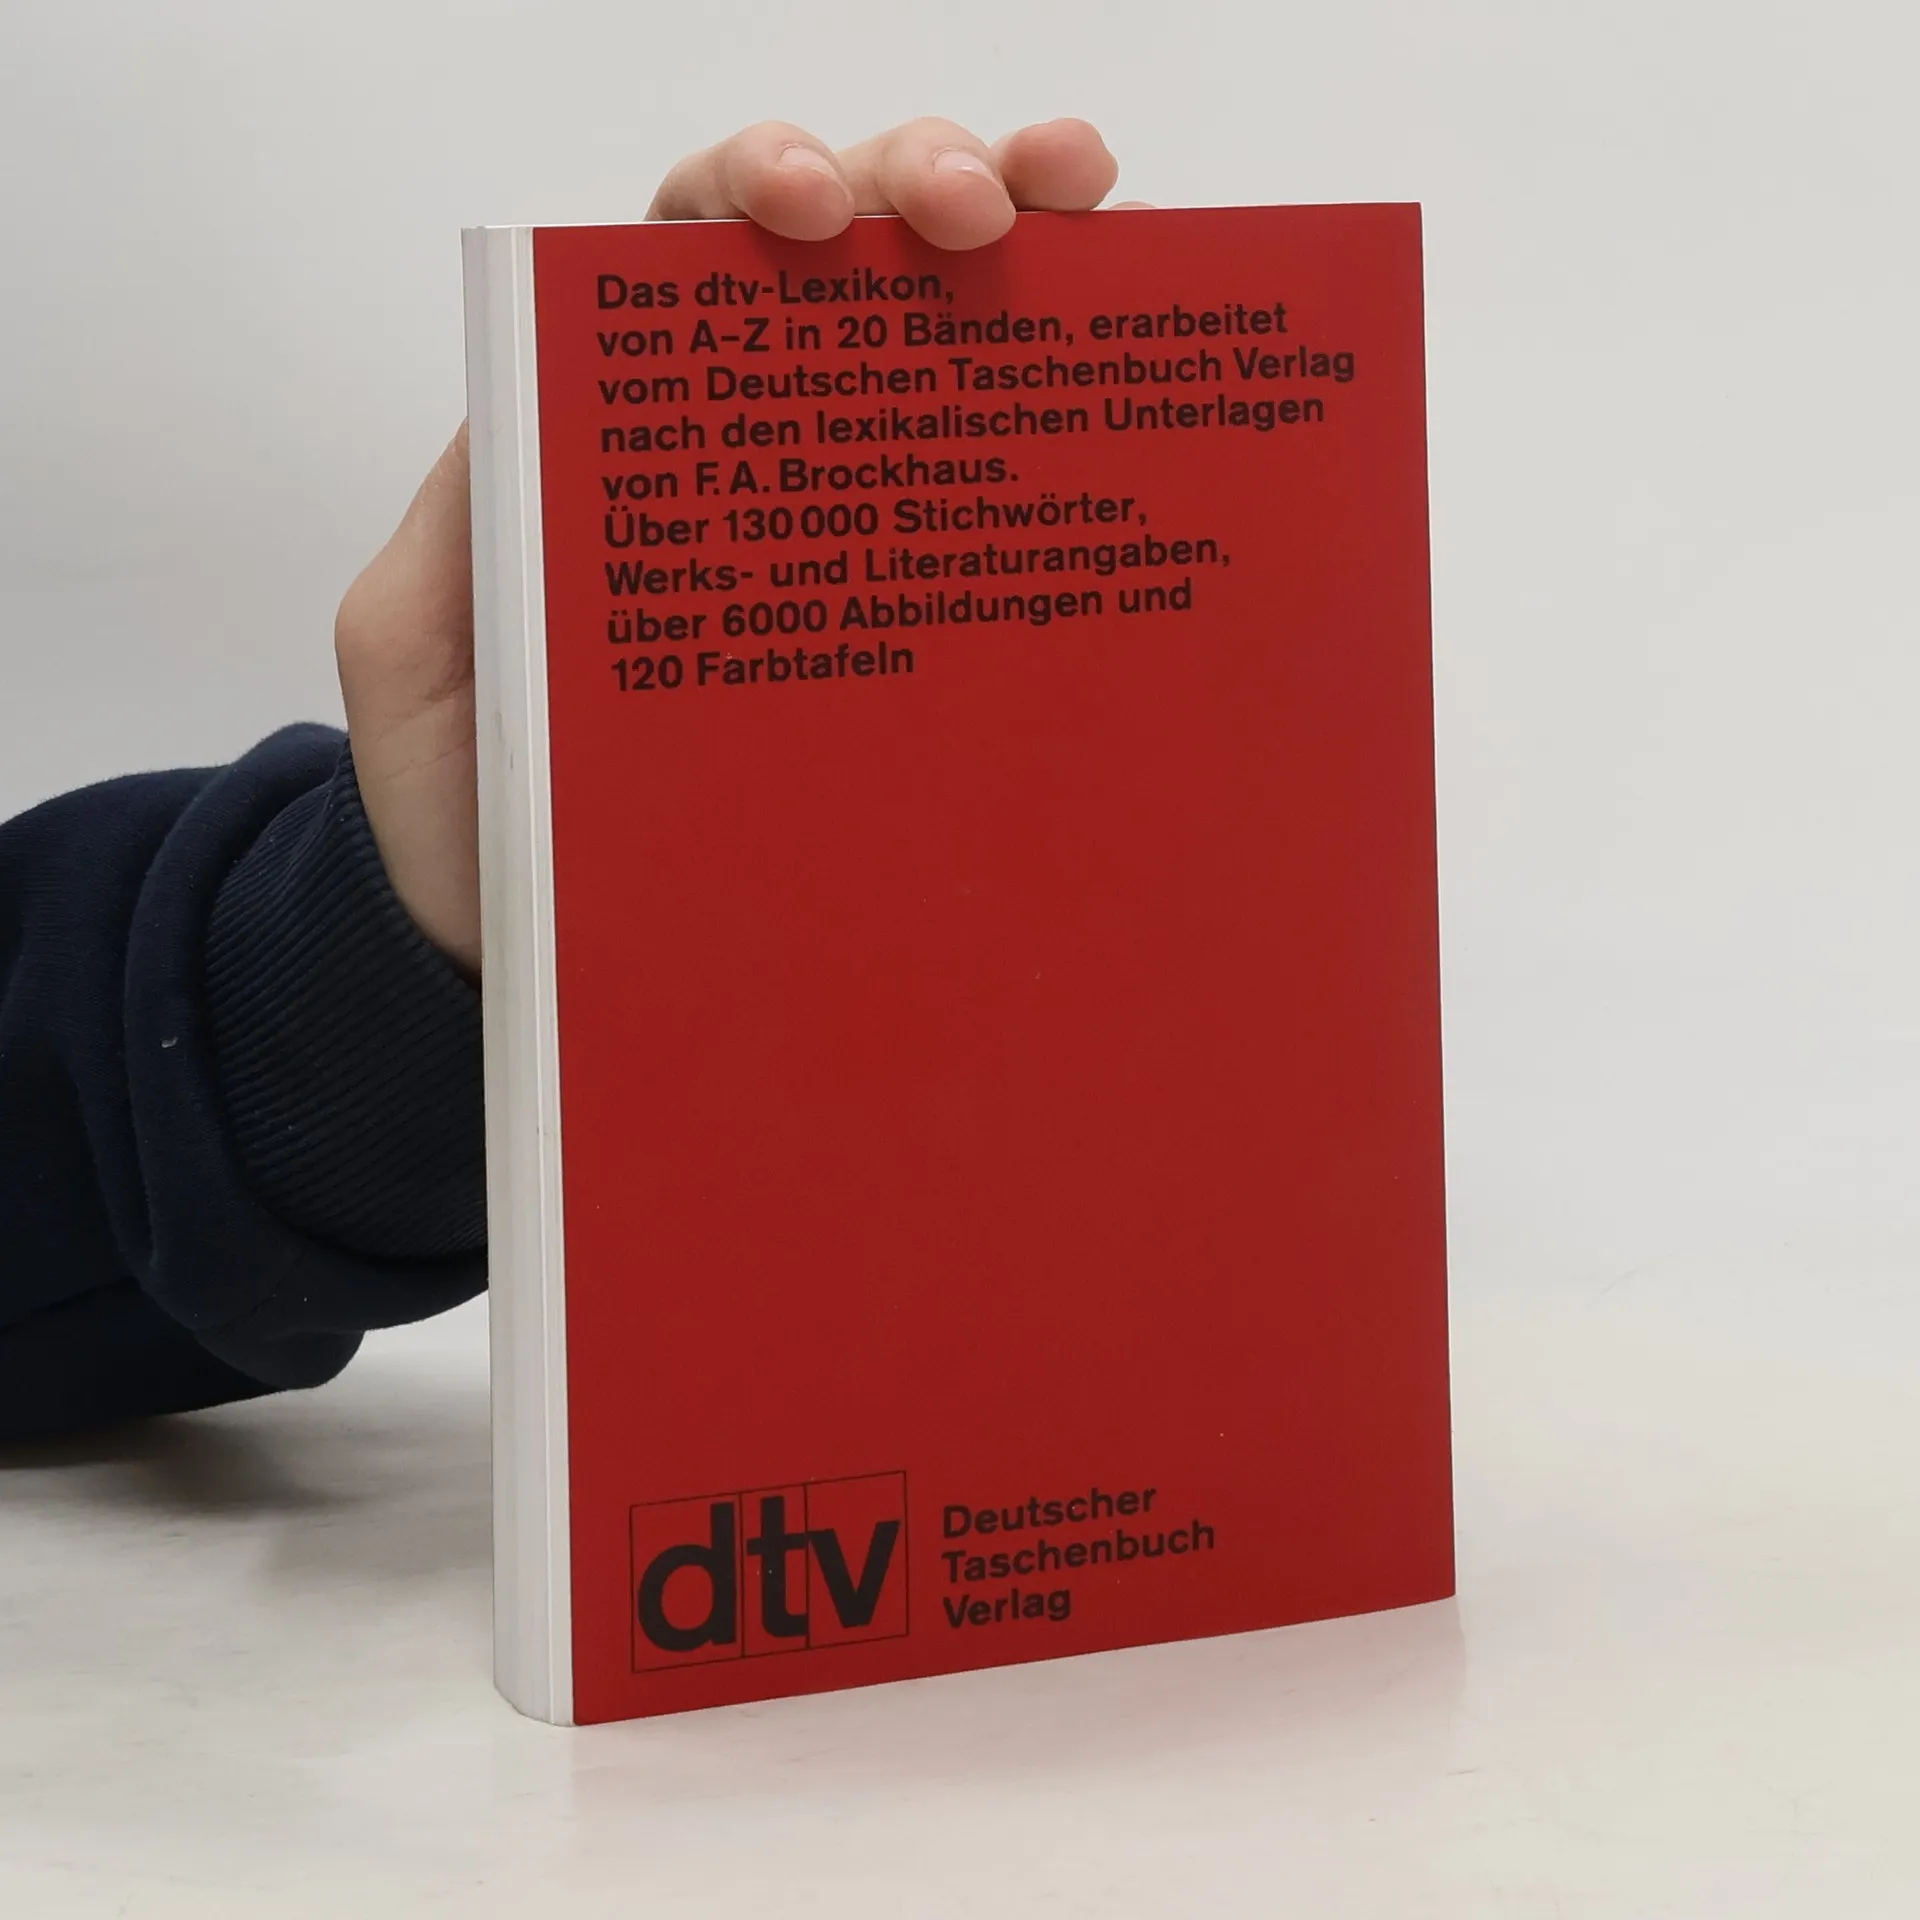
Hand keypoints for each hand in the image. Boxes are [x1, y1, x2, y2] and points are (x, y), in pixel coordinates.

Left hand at [335, 118, 1131, 973]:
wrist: (548, 953)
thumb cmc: (468, 808)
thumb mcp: (418, 654)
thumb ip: (459, 530)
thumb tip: (551, 405)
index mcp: (615, 435)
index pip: (688, 257)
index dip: (754, 188)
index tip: (810, 208)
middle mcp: (742, 458)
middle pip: (839, 259)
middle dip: (913, 184)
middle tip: (980, 210)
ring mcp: (844, 534)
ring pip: (938, 344)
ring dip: (1022, 245)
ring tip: (1085, 212)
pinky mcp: (913, 625)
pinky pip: (993, 500)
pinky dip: (1063, 413)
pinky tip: (1123, 375)